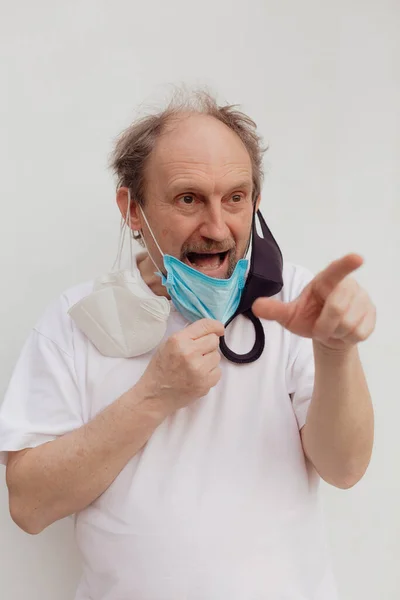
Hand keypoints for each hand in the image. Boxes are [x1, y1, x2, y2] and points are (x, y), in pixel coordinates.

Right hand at [139, 318, 223, 414]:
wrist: (155, 395)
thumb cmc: (160, 368)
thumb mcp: (168, 344)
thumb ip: (188, 336)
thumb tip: (211, 330)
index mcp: (178, 340)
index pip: (205, 326)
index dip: (216, 326)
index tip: (219, 329)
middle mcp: (189, 353)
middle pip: (214, 340)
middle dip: (208, 345)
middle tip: (198, 353)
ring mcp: (199, 370)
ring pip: (217, 356)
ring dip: (209, 359)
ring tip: (195, 366)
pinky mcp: (205, 384)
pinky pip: (218, 371)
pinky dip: (210, 373)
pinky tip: (198, 376)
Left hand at [252, 254, 375, 350]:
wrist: (329, 335)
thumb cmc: (310, 319)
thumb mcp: (289, 316)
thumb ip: (274, 310)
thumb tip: (255, 306)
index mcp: (325, 280)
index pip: (336, 270)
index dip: (346, 264)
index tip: (357, 258)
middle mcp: (347, 285)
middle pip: (337, 309)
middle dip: (325, 325)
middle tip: (320, 327)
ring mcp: (363, 299)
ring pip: (349, 323)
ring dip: (336, 332)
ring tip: (332, 328)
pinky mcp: (372, 314)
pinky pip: (359, 331)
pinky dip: (347, 338)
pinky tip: (344, 332)